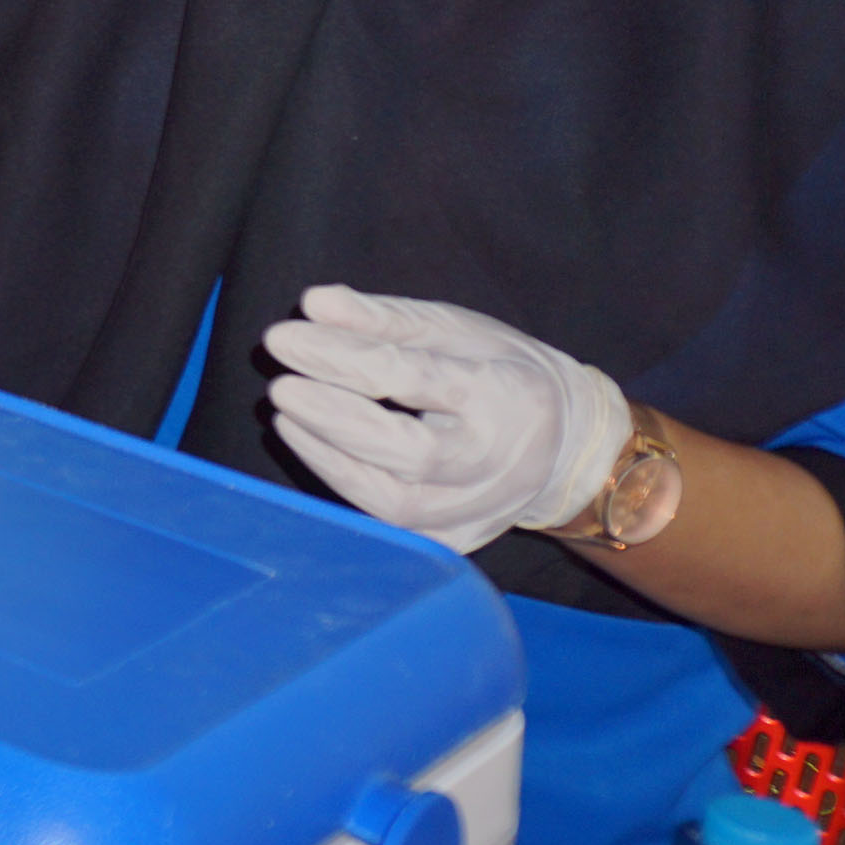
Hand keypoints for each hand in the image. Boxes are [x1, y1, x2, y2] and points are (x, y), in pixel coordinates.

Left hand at [263, 285, 634, 555]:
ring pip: (395, 503)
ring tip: (287, 415)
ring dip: (329, 457)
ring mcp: (480, 511)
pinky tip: (316, 448)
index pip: (414, 378)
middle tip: (281, 385)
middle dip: (334, 417)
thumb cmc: (498, 371)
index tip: (285, 337)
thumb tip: (313, 304)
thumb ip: (383, 317)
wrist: (564, 442)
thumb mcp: (454, 328)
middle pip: (409, 452)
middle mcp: (498, 463)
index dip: (343, 358)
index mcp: (504, 395)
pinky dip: (346, 487)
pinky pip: (392, 527)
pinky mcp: (456, 540)